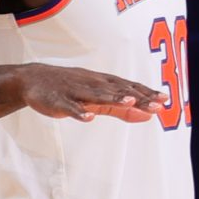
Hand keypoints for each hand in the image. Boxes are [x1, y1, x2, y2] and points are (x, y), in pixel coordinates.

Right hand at [16, 63, 161, 123]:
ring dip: (113, 98)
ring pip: (97, 96)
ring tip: (130, 102)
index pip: (129, 87)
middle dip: (138, 97)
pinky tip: (88, 118)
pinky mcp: (58, 101)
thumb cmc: (72, 88)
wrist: (33, 80)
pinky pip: (69, 107)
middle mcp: (93, 84)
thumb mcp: (98, 98)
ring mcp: (75, 92)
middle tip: (157, 105)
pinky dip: (79, 112)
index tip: (165, 101)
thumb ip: (122, 108)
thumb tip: (147, 115)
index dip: (147, 94)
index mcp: (103, 83)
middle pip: (118, 91)